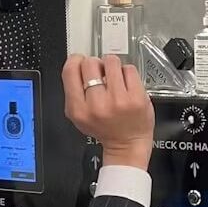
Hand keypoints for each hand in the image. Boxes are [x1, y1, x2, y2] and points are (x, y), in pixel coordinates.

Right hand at [63, 54, 153, 169]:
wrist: (127, 144)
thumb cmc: (105, 128)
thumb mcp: (78, 115)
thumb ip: (73, 91)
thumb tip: (76, 62)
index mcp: (78, 109)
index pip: (70, 69)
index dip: (76, 61)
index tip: (82, 62)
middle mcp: (97, 105)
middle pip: (90, 63)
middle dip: (95, 65)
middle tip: (101, 75)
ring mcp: (118, 100)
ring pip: (111, 61)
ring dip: (112, 66)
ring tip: (114, 78)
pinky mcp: (137, 97)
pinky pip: (129, 69)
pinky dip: (127, 73)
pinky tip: (126, 84)